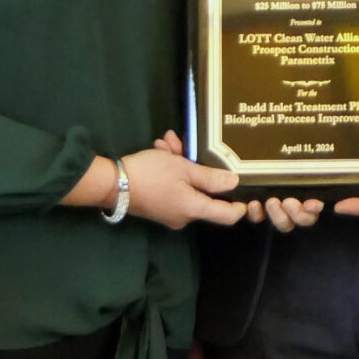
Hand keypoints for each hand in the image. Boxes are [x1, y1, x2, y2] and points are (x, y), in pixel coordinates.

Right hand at [153, 130, 320, 230]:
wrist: (110, 184)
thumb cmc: (150, 175)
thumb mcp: (182, 169)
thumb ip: (210, 177)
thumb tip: (235, 183)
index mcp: (194, 209)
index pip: (227, 215)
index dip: (240, 205)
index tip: (249, 192)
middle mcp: (184, 216)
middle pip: (203, 193)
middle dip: (197, 166)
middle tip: (183, 145)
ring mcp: (170, 213)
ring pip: (186, 185)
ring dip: (180, 162)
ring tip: (168, 142)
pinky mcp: (157, 206)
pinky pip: (173, 188)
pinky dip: (170, 170)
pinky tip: (161, 149)